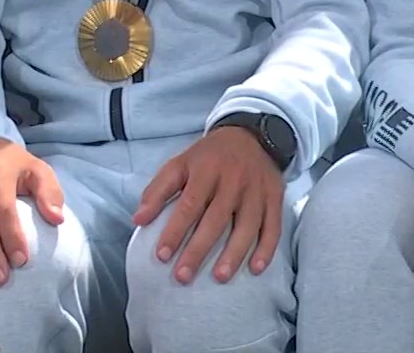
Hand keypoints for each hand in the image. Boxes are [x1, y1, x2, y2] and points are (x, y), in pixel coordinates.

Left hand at [132, 125, 284, 284]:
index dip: (175, 231)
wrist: (250, 135)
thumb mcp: (180, 163)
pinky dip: (267, 248)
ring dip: (234, 253)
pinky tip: (255, 269)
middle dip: (199, 250)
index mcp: (206, 169)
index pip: (190, 204)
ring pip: (247, 225)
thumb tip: (138, 220)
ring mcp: (257, 190)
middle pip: (216, 219)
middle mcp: (234, 179)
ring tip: (219, 277)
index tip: (162, 256)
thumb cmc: (208, 157)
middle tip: (183, 276)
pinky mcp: (275, 197)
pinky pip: (273, 226)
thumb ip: (157, 190)